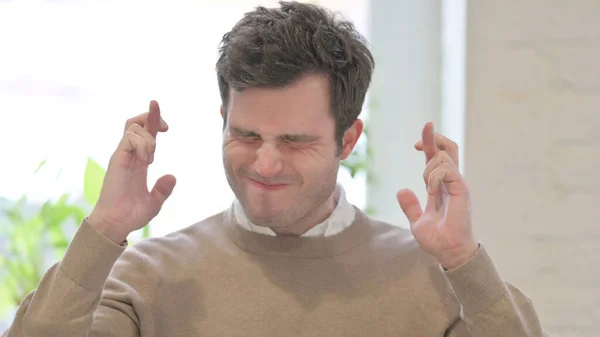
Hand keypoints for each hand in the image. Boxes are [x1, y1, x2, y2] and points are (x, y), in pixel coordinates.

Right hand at [87, 101, 176, 243]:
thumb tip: (172, 177)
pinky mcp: (116, 159)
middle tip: (166, 128)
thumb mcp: (154, 202)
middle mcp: (129, 156)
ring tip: (151, 160)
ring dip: (149, 139)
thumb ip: (163, 190)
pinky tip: (147, 160)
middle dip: (152, 116)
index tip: (166, 126)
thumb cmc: (131, 215)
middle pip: (136, 123)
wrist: (116, 224)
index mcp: (139, 162)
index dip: (154, 122)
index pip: (145, 135)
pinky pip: (129, 139)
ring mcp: (122, 156)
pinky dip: (142, 144)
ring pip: (134, 127)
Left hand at [396, 122, 476, 269]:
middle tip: (425, 127)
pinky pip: (446, 170)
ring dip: (428, 169)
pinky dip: (434, 177)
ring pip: (443, 157)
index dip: (428, 144)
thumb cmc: (437, 239)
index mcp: (441, 186)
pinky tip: (432, 191)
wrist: (448, 252)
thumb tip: (401, 190)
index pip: (437, 158)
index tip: (416, 143)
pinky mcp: (462, 189)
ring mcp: (458, 184)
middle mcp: (451, 181)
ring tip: (428, 190)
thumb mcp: (417, 220)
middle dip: (434, 137)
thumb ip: (410, 206)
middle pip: (448, 148)